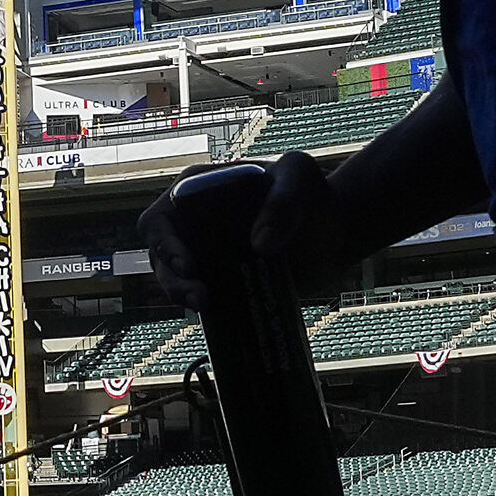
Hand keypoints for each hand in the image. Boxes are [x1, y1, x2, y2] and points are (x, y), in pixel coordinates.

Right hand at [143, 154, 348, 310]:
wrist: (335, 230)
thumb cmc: (312, 193)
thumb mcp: (300, 178)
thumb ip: (283, 202)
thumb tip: (259, 246)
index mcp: (198, 190)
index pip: (161, 218)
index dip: (164, 243)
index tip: (187, 265)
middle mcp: (194, 224)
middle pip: (161, 254)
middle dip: (172, 278)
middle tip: (200, 298)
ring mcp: (206, 254)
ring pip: (176, 280)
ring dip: (183, 295)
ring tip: (207, 306)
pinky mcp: (222, 280)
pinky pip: (202, 297)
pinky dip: (207, 311)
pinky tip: (221, 317)